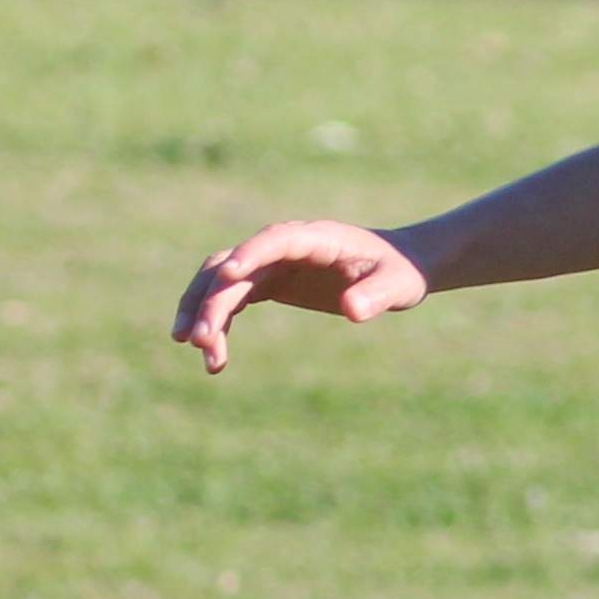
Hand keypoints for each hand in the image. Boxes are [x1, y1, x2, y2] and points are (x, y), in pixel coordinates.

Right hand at [173, 219, 426, 371]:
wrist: (396, 267)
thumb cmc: (400, 272)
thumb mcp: (398, 286)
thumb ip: (377, 295)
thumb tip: (354, 311)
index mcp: (315, 238)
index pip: (274, 240)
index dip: (250, 254)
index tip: (227, 275)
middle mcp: (285, 246)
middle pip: (234, 265)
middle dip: (212, 299)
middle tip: (200, 340)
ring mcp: (272, 263)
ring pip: (222, 282)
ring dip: (203, 311)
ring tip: (199, 351)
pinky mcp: (269, 282)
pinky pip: (232, 299)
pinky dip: (218, 323)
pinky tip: (216, 360)